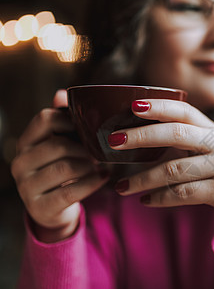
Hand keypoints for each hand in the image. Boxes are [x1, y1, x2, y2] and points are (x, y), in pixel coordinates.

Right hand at [11, 91, 109, 242]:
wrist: (55, 208)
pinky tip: (104, 176)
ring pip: (66, 167)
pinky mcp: (40, 207)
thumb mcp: (61, 144)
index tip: (89, 129)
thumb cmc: (62, 168)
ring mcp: (26, 187)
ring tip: (100, 165)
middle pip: (59, 145)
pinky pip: (71, 191)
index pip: (45, 119)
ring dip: (90, 166)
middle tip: (100, 151)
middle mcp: (20, 163)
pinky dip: (92, 182)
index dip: (71, 121)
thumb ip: (62, 121)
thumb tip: (62, 93)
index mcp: (25, 142)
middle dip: (85, 149)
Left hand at [110, 99, 213, 252]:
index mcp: (211, 129)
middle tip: (113, 141)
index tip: (133, 106)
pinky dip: (159, 198)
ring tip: (120, 187)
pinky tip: (144, 200)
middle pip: (177, 134)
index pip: (184, 110)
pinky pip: (183, 194)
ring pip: (174, 169)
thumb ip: (180, 138)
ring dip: (142, 179)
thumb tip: (132, 132)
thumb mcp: (206, 147)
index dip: (160, 106)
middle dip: (141, 136)